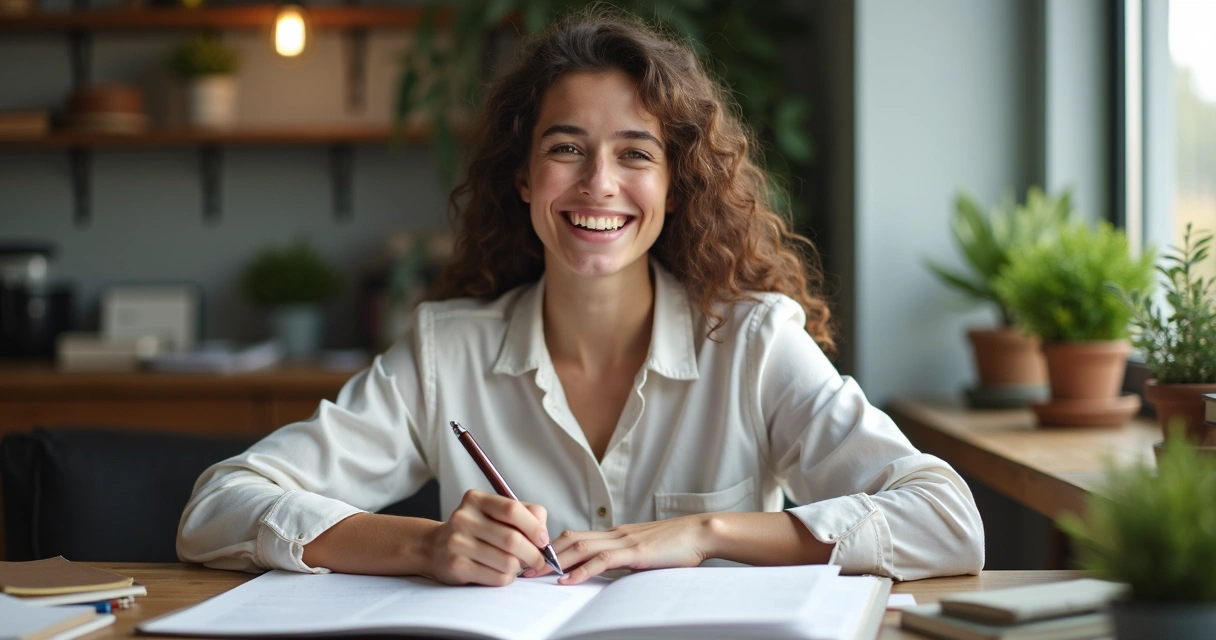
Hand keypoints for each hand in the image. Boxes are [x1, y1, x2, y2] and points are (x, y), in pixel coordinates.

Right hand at [422, 489, 550, 585]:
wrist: (434, 547)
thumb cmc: (476, 530)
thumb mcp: (494, 512)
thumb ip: (524, 513)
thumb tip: (544, 533)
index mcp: (476, 499)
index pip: (512, 510)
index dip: (534, 527)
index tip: (543, 540)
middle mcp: (464, 518)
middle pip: (512, 539)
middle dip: (533, 553)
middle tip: (538, 560)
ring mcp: (457, 543)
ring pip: (507, 561)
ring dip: (519, 567)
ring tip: (516, 564)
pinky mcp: (456, 566)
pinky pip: (496, 577)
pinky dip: (507, 577)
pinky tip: (501, 572)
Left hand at [535, 515, 711, 584]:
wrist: (700, 533)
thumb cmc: (676, 545)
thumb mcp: (643, 551)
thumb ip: (623, 558)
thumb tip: (606, 570)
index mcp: (614, 534)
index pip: (575, 536)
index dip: (552, 548)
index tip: (533, 561)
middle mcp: (614, 534)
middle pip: (569, 540)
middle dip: (543, 555)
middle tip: (522, 568)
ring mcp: (623, 541)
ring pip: (580, 547)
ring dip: (555, 562)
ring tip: (535, 575)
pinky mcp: (635, 552)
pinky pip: (601, 560)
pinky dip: (580, 571)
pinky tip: (566, 581)